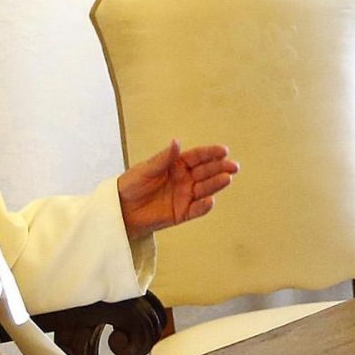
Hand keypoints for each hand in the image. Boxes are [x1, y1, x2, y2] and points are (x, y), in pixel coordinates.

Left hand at [116, 140, 237, 240]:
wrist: (121, 209)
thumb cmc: (132, 184)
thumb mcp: (146, 169)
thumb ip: (164, 158)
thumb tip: (177, 141)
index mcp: (177, 164)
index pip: (198, 157)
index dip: (211, 153)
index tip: (223, 150)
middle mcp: (185, 179)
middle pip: (206, 172)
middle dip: (220, 168)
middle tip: (233, 166)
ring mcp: (185, 196)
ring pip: (205, 189)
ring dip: (216, 184)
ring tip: (226, 179)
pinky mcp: (183, 212)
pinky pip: (196, 209)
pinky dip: (204, 206)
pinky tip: (210, 200)